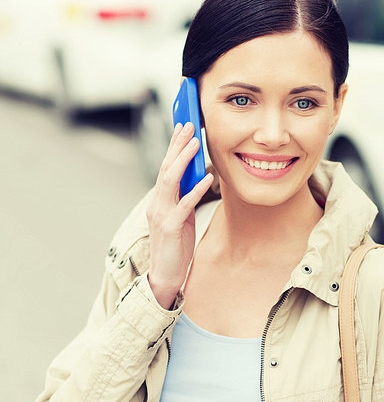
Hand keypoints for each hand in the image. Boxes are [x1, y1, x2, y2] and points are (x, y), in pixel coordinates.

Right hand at [146, 122, 213, 308]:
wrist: (165, 275)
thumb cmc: (175, 247)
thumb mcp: (181, 218)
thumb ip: (184, 198)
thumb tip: (198, 177)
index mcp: (159, 201)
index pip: (165, 167)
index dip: (174, 146)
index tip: (183, 128)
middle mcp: (157, 204)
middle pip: (165, 167)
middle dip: (177, 145)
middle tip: (189, 125)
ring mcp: (161, 215)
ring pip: (170, 180)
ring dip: (183, 160)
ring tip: (196, 144)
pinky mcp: (171, 227)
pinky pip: (184, 204)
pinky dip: (196, 189)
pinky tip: (207, 178)